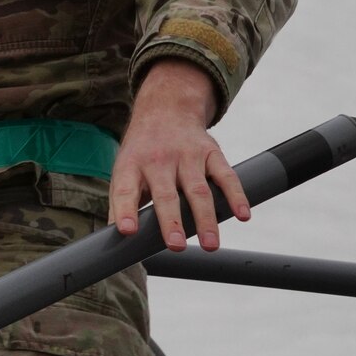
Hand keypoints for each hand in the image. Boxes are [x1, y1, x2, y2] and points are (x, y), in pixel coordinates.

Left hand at [109, 57, 247, 251]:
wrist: (166, 109)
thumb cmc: (142, 152)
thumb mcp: (124, 170)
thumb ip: (120, 204)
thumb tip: (113, 241)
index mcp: (131, 166)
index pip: (125, 190)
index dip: (125, 210)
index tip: (128, 231)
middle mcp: (158, 160)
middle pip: (166, 194)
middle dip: (171, 221)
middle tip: (176, 246)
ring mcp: (187, 155)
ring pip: (197, 190)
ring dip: (205, 218)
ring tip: (210, 244)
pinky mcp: (211, 152)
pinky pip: (225, 176)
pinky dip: (236, 196)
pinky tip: (242, 215)